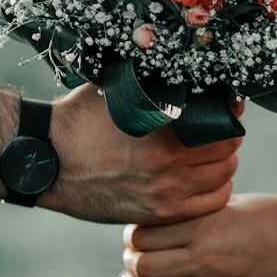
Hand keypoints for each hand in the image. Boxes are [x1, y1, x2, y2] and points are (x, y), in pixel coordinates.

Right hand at [45, 84, 240, 224]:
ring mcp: (166, 191)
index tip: (226, 105)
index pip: (222, 118)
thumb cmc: (79, 120)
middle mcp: (168, 162)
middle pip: (229, 149)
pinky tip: (202, 179)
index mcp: (161, 126)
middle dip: (227, 136)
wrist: (46, 161)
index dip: (229, 109)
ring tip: (209, 154)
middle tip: (217, 129)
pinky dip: (214, 189)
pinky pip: (210, 204)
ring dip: (222, 163)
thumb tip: (183, 63)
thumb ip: (153, 80)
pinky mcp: (159, 212)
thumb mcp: (116, 88)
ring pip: (224, 176)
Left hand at [121, 192, 276, 276]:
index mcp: (204, 223)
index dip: (131, 238)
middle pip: (145, 266)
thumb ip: (191, 215)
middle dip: (130, 264)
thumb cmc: (268, 213)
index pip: (144, 235)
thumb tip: (152, 226)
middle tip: (130, 261)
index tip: (132, 237)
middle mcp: (206, 255)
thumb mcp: (226, 203)